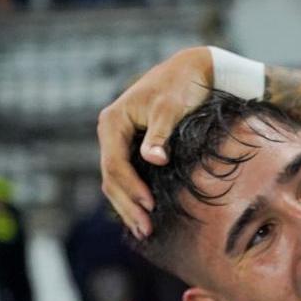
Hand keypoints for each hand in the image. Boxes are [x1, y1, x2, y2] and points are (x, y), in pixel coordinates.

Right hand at [98, 46, 213, 237]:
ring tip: (144, 230)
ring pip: (116, 180)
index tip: (149, 205)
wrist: (190, 70)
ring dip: (128, 205)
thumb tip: (153, 159)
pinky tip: (143, 213)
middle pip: (111, 177)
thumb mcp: (170, 108)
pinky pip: (126, 175)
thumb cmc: (181, 87)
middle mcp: (110, 132)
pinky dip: (133, 195)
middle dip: (127, 205)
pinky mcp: (131, 146)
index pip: (114, 163)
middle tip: (145, 229)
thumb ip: (160, 134)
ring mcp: (118, 141)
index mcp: (113, 122)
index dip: (130, 187)